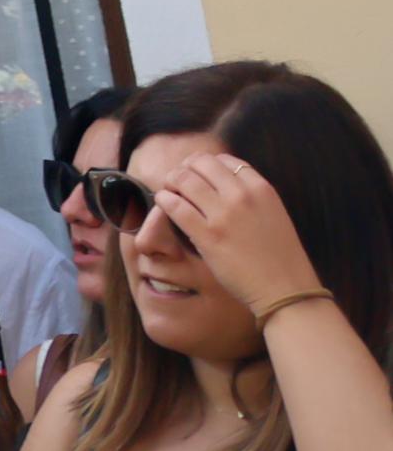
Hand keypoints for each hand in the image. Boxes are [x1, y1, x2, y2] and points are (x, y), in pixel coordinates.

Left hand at [149, 149, 326, 321]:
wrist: (286, 291)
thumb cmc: (280, 257)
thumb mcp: (273, 214)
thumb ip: (251, 196)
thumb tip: (221, 182)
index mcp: (261, 189)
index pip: (224, 159)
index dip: (205, 164)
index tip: (197, 174)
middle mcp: (242, 196)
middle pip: (200, 163)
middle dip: (184, 168)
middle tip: (178, 181)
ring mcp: (223, 215)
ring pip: (183, 179)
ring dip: (171, 182)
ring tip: (169, 192)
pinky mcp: (207, 235)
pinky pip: (174, 205)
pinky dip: (164, 200)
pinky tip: (164, 204)